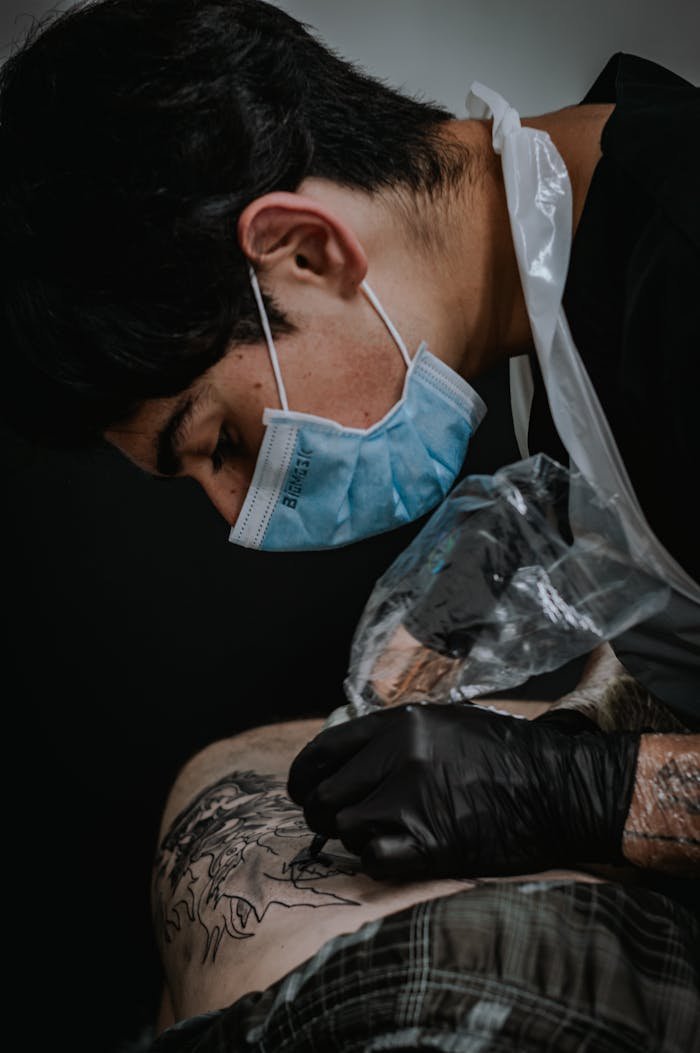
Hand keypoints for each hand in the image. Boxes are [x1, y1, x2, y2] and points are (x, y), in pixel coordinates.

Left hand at [287, 702, 639, 879]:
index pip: (323, 750)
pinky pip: (372, 859)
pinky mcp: (430, 844)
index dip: (302, 776)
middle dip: (322, 814)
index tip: (300, 790)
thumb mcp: (444, 722)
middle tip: (337, 823)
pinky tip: (398, 853)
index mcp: (401, 723)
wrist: (558, 788)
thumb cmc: (506, 754)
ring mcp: (412, 801)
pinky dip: (377, 861)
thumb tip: (348, 759)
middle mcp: (399, 757)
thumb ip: (394, 736)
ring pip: (343, 829)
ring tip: (381, 834)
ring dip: (354, 837)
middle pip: (324, 796)